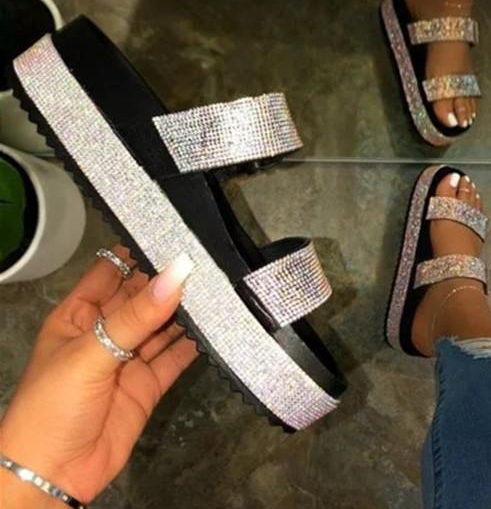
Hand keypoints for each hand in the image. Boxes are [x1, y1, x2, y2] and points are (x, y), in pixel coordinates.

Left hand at [0, 246, 197, 505]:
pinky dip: (193, 344)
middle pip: (142, 298)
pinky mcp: (149, 384)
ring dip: (185, 310)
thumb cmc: (55, 404)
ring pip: (161, 326)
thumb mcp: (90, 353)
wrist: (53, 474)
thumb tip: (178, 273)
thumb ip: (137, 316)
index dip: (138, 254)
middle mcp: (106, 331)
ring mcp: (129, 358)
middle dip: (169, 281)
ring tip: (218, 286)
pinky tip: (214, 325)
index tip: (174, 236)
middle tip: (207, 260)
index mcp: (79, 315)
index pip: (111, 272)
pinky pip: (174, 357)